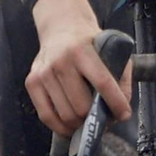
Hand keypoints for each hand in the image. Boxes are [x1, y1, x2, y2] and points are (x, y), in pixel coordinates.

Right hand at [25, 0, 132, 135]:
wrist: (60, 28)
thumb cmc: (89, 43)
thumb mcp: (109, 51)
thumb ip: (120, 78)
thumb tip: (120, 111)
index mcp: (82, 50)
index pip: (102, 82)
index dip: (115, 102)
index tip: (124, 115)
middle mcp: (60, 61)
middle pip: (81, 106)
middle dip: (95, 119)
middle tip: (103, 119)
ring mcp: (43, 73)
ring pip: (65, 115)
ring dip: (80, 125)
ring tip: (88, 123)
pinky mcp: (32, 83)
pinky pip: (46, 116)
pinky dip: (61, 128)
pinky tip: (71, 127)